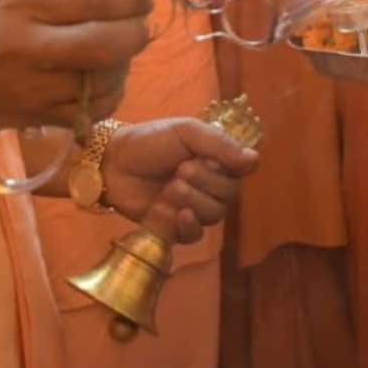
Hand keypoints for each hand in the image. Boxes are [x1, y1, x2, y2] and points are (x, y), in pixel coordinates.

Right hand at [0, 0, 150, 140]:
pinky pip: (96, 109)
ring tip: (117, 52)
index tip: (144, 1)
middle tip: (140, 28)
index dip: (129, 3)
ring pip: (104, 81)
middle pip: (100, 46)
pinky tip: (104, 79)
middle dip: (134, 35)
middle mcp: (27, 50)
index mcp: (21, 7)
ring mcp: (35, 90)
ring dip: (124, 64)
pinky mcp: (43, 118)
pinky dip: (112, 93)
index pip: (89, 3)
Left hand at [101, 119, 257, 242]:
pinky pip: (195, 236)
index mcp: (217, 159)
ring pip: (215, 215)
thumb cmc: (150, 141)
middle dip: (206, 182)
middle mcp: (211, 184)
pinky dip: (188, 225)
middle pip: (230, 195)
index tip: (209, 158)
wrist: (113, 163)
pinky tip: (178, 214)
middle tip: (180, 170)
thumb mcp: (186, 132)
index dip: (230, 167)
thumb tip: (254, 159)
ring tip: (170, 187)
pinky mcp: (175, 228)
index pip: (244, 169)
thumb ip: (219, 144)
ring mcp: (194, 207)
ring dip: (194, 201)